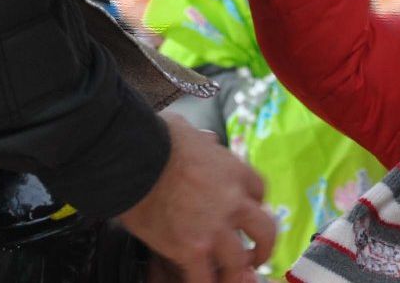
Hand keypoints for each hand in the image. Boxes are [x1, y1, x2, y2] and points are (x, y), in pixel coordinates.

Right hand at [118, 115, 276, 282]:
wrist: (135, 158)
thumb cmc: (157, 139)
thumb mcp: (191, 131)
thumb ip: (203, 141)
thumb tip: (204, 141)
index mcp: (235, 171)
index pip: (259, 191)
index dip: (254, 203)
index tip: (246, 209)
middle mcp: (233, 202)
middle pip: (265, 230)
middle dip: (264, 245)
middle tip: (257, 255)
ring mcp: (214, 229)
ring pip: (240, 262)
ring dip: (238, 273)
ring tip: (232, 277)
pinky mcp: (191, 249)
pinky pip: (205, 278)